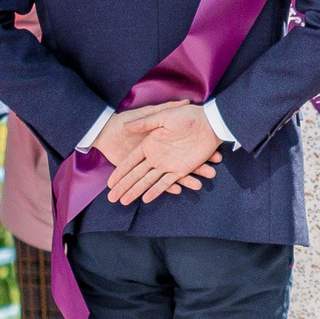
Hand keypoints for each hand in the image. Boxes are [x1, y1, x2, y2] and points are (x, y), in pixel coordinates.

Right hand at [104, 101, 222, 203]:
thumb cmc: (187, 116)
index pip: (130, 161)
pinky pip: (167, 182)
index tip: (110, 183)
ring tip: (124, 202)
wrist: (210, 123)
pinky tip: (146, 199)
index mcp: (149, 144)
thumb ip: (146, 122)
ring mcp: (167, 164)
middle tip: (112, 198)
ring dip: (136, 191)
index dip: (120, 172)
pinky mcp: (180, 169)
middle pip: (136, 174)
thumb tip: (126, 126)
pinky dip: (157, 191)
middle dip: (124, 186)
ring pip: (148, 181)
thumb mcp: (164, 116)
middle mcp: (156, 156)